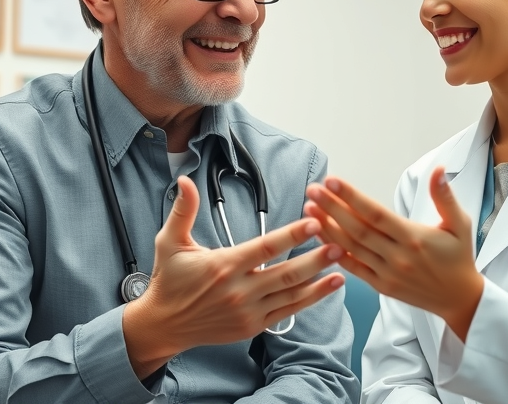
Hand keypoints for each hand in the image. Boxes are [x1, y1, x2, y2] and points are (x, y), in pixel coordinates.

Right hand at [123, 175, 344, 376]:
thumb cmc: (169, 281)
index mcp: (223, 266)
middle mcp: (239, 291)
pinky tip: (329, 286)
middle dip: (315, 258)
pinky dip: (310, 299)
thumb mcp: (170, 242)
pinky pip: (288, 311)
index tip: (313, 223)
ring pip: (291, 294)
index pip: (264, 248)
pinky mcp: (253, 326)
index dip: (291, 236)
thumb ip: (183, 210)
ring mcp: (248, 311)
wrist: (164, 325)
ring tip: (343, 263)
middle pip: (285, 273)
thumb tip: (185, 180)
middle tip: (339, 243)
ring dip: (319, 279)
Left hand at [304, 167, 483, 339]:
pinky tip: (320, 234)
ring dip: (327, 228)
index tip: (332, 181)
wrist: (459, 299)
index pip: (376, 214)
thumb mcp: (460, 224)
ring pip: (351, 248)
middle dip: (332, 208)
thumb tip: (438, 170)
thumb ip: (445, 197)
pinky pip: (353, 266)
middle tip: (312, 189)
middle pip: (357, 229)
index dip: (352, 197)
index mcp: (414, 237)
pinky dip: (334, 251)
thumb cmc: (459, 257)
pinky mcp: (380, 285)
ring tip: (309, 208)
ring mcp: (387, 273)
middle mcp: (398, 256)